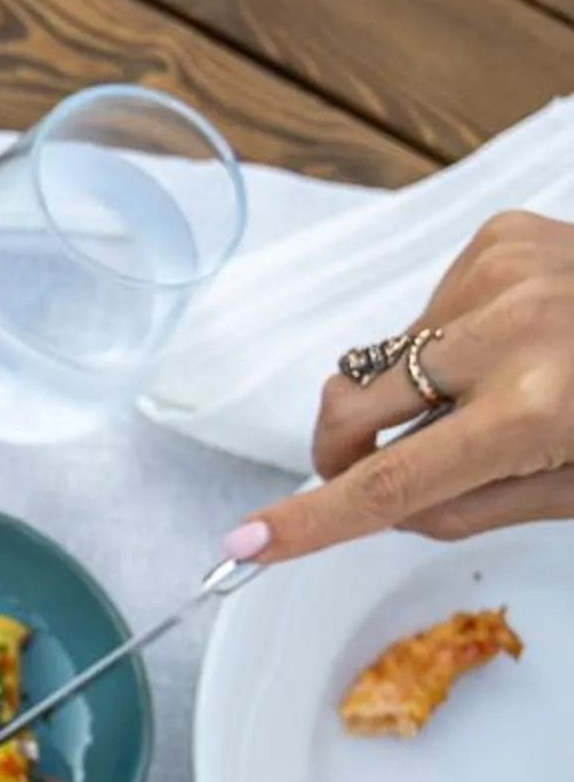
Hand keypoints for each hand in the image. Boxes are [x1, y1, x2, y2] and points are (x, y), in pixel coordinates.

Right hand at [227, 211, 573, 563]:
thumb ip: (469, 507)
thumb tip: (382, 505)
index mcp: (536, 412)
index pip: (389, 483)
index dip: (311, 521)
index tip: (244, 544)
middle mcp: (511, 334)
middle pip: (354, 406)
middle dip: (342, 448)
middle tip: (368, 469)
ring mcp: (502, 274)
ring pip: (388, 356)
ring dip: (413, 387)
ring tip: (495, 388)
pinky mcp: (501, 237)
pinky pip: (428, 308)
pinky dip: (449, 337)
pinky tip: (512, 339)